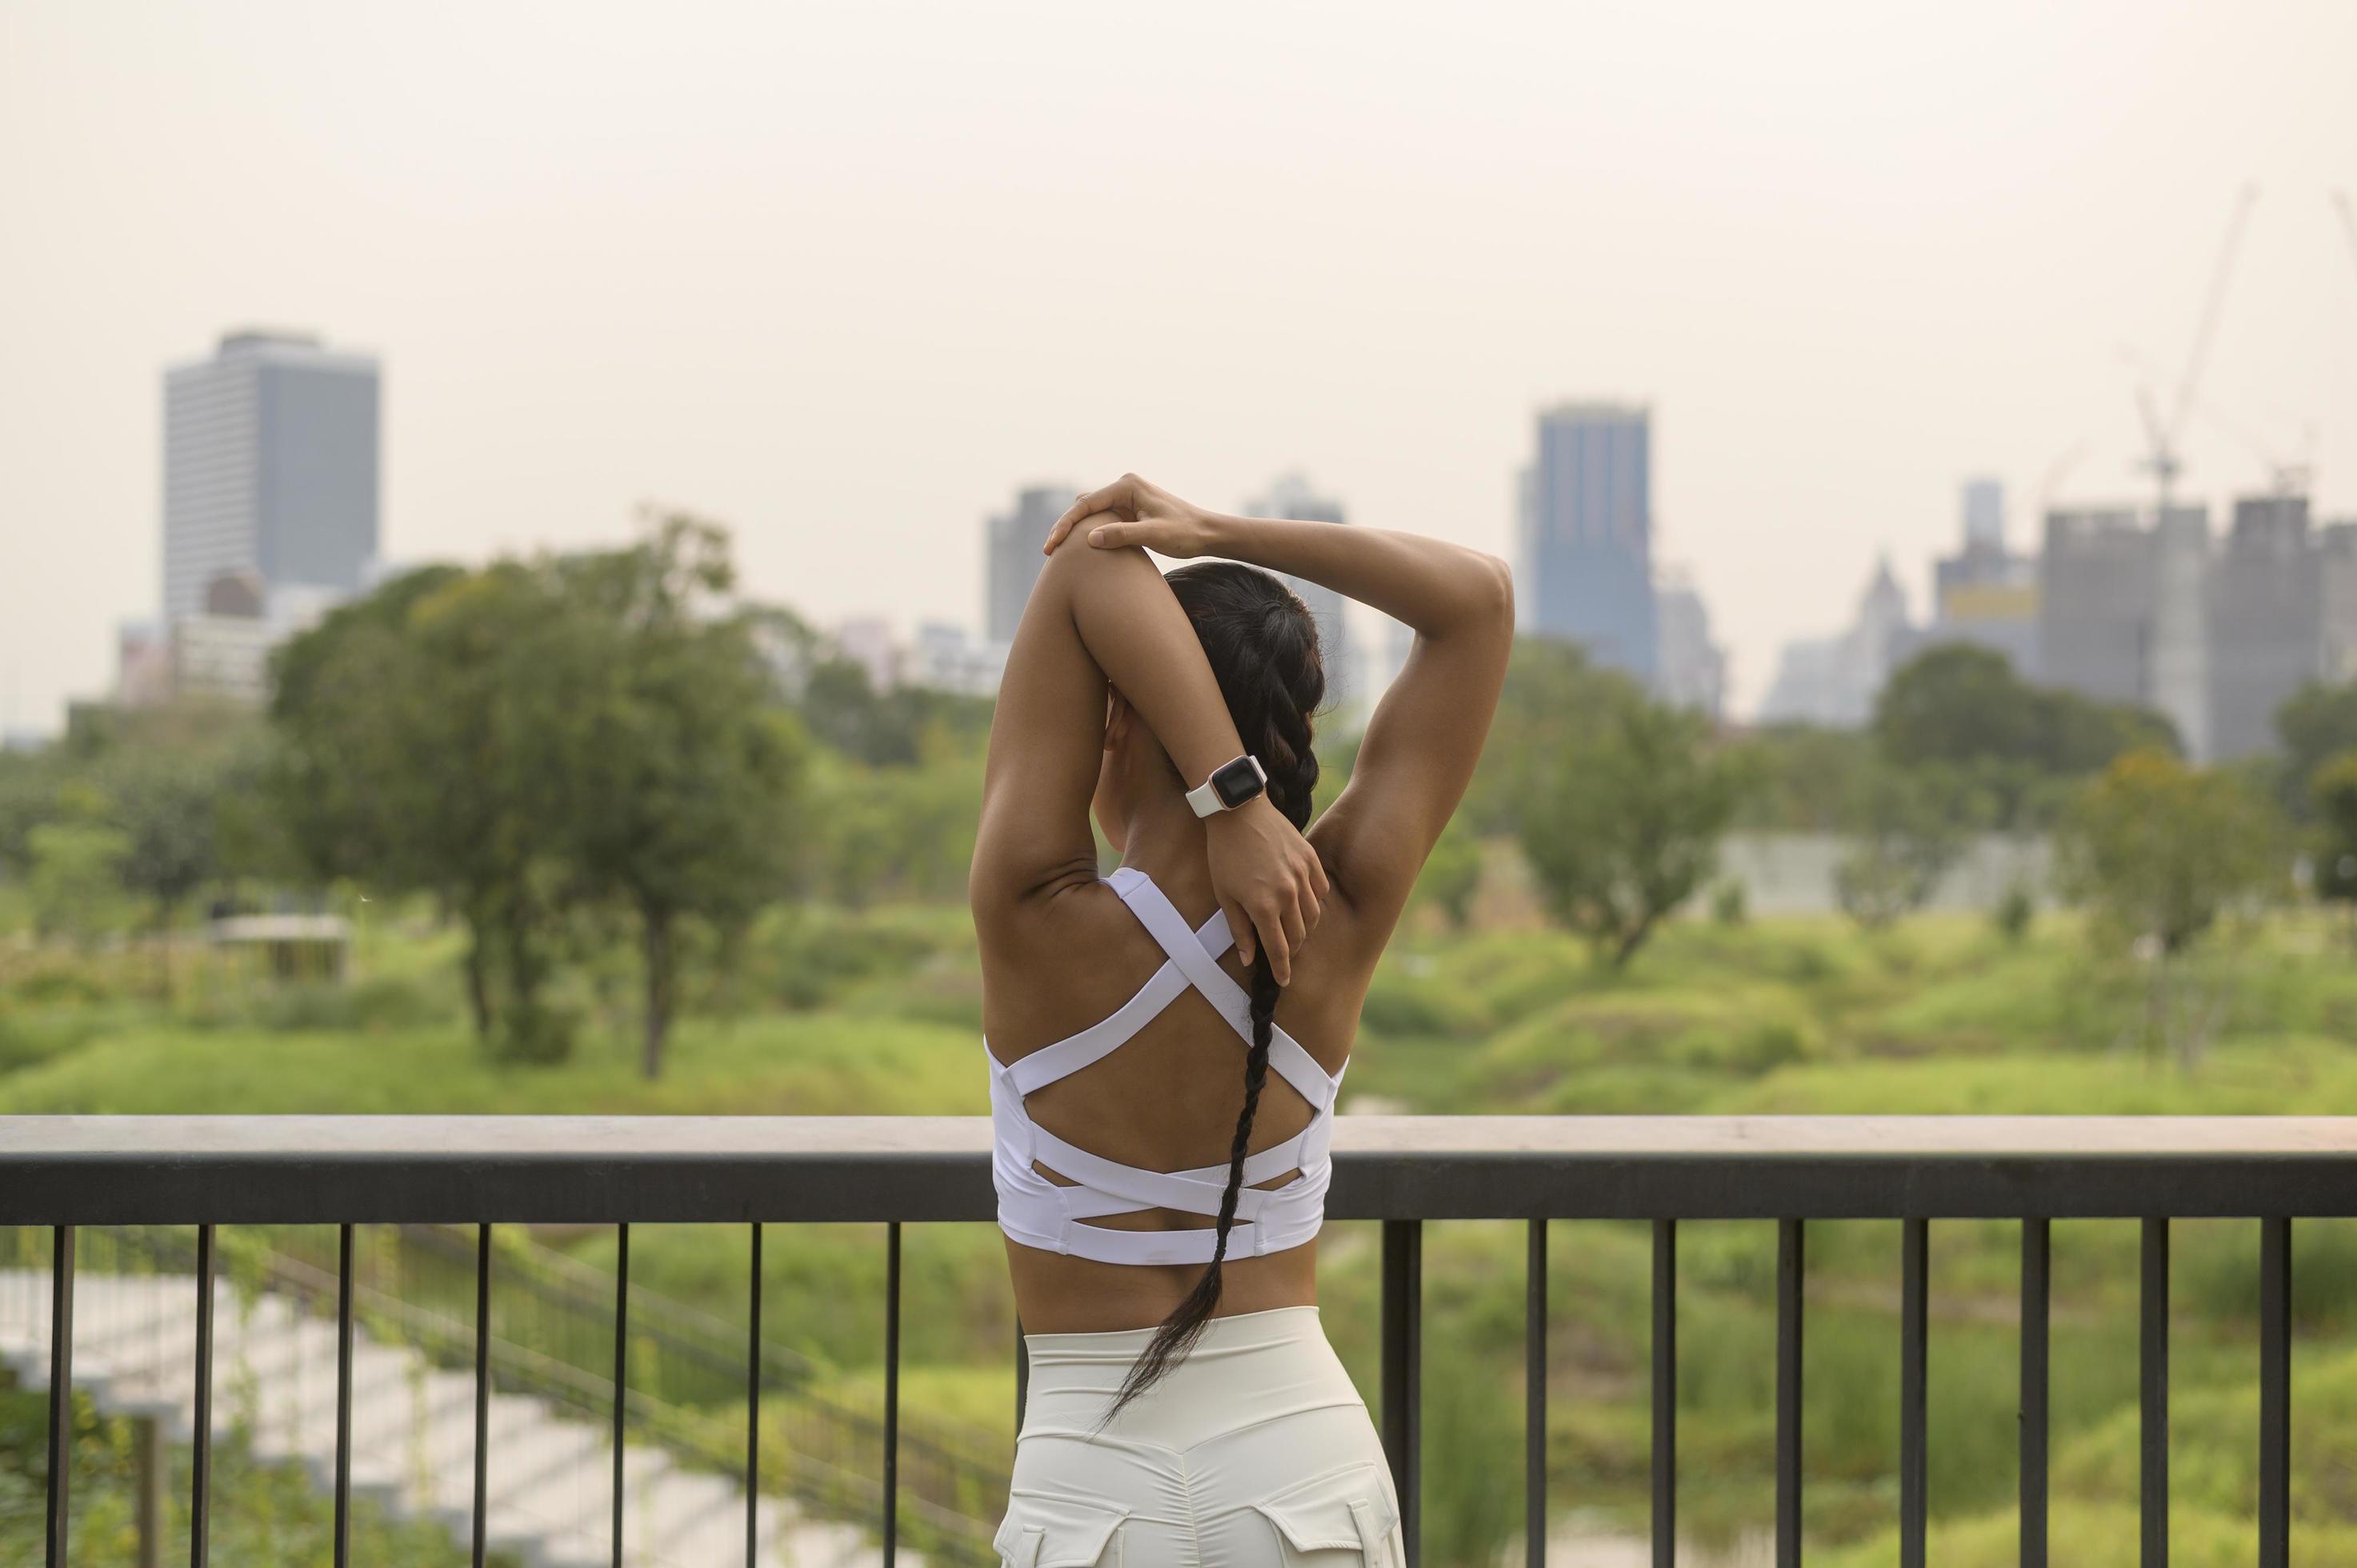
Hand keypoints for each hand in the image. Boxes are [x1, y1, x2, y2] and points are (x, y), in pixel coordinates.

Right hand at [1045, 473, 1219, 558]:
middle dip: (1065, 527)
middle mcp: (1124, 487)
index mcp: (1127, 485)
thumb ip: (1123, 535)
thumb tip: (1090, 538)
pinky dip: (1089, 533)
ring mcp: (1127, 499)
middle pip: (1083, 506)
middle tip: (1048, 552)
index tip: (1052, 546)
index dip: (1065, 525)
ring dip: (1075, 530)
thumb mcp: (1154, 535)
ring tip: (1058, 553)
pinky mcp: (1130, 511)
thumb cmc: (1186, 533)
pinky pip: (1102, 520)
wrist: (1208, 533)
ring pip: (1091, 513)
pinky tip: (1079, 550)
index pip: (1086, 504)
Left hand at [1204, 797, 1328, 985]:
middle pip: (1299, 935)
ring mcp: (1302, 876)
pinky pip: (1321, 890)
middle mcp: (1288, 894)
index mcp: (1263, 906)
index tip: (1283, 981)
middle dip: (1292, 950)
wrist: (1238, 811)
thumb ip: (1239, 930)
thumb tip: (1249, 959)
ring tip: (1292, 929)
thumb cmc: (1224, 854)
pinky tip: (1303, 902)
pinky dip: (1314, 902)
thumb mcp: (1224, 895)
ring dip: (1304, 928)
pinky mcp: (1310, 859)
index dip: (1282, 969)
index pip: (1279, 949)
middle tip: (1284, 953)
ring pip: (1313, 916)